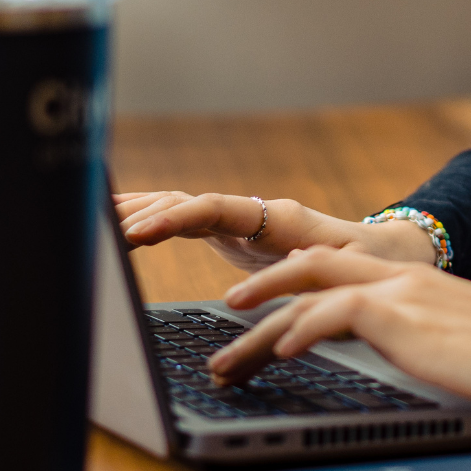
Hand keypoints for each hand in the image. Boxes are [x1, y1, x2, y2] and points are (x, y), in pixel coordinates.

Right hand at [113, 191, 434, 273]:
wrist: (380, 254)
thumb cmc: (367, 263)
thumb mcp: (347, 269)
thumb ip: (318, 265)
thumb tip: (291, 261)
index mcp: (274, 216)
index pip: (212, 209)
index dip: (173, 218)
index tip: (138, 232)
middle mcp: (249, 211)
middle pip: (184, 202)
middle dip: (140, 212)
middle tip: (94, 228)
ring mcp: (237, 221)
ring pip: (177, 207)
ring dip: (136, 212)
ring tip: (90, 220)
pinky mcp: (230, 235)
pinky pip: (182, 221)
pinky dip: (150, 221)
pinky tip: (118, 228)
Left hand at [207, 246, 470, 418]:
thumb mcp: (460, 350)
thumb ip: (424, 346)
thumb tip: (405, 367)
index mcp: (416, 284)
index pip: (339, 275)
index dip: (294, 291)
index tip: (261, 319)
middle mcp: (403, 277)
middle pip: (311, 269)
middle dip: (260, 293)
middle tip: (225, 322)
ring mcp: (403, 291)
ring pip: (308, 291)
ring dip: (260, 327)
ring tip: (228, 357)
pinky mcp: (405, 314)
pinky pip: (333, 311)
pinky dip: (298, 328)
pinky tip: (279, 353)